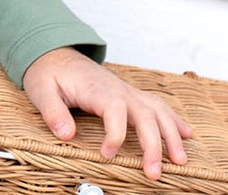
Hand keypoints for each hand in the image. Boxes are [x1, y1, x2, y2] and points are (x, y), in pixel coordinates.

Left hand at [23, 46, 192, 179]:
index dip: (115, 134)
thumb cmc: (49, 73)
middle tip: (154, 172)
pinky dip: (173, 120)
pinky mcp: (130, 95)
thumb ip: (53, 112)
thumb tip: (66, 135)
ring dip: (171, 135)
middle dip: (153, 144)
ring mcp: (127, 91)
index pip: (115, 109)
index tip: (107, 154)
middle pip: (145, 113)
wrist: (55, 54)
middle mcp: (118, 89)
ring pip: (157, 110)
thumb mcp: (41, 90)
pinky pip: (157, 105)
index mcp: (96, 88)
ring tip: (180, 161)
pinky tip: (186, 134)